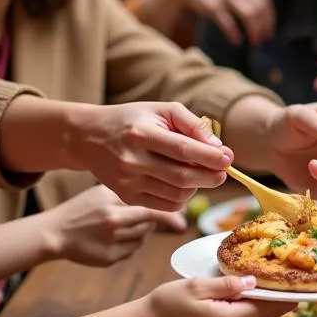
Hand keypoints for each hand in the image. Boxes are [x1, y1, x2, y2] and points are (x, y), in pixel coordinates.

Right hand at [42, 185, 186, 266]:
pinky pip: (131, 251)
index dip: (169, 218)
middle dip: (149, 223)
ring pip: (141, 239)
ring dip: (138, 233)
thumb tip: (162, 198)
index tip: (181, 224)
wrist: (54, 232)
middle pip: (149, 227)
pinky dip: (128, 245)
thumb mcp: (101, 192)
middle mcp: (114, 225)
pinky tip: (111, 238)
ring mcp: (112, 244)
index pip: (152, 212)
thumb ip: (129, 193)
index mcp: (114, 206)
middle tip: (136, 217)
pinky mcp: (109, 259)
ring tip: (119, 226)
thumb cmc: (81, 208)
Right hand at [72, 102, 231, 211]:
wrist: (89, 137)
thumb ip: (192, 126)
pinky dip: (182, 198)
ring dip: (197, 187)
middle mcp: (131, 160)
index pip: (183, 150)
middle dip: (210, 176)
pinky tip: (183, 185)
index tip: (228, 158)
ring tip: (200, 174)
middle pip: (182, 177)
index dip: (210, 157)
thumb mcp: (161, 110)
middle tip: (223, 172)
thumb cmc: (132, 120)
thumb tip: (219, 149)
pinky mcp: (127, 197)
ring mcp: (127, 182)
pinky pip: (166, 205)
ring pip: (177, 194)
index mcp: (140, 133)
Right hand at [137, 275, 282, 316]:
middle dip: (278, 303)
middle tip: (295, 290)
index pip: (263, 305)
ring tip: (279, 296)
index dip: (281, 295)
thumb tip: (253, 281)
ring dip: (264, 311)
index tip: (296, 287)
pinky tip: (252, 308)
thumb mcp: (195, 286)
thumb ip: (226, 285)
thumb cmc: (165, 304)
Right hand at [168, 0, 275, 45]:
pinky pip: (228, 23)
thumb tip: (266, 16)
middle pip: (259, 10)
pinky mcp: (212, 6)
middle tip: (262, 40)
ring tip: (254, 42)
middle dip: (263, 28)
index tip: (270, 32)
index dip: (270, 18)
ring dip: (254, 32)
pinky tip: (236, 41)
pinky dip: (234, 34)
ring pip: (249, 16)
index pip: (265, 0)